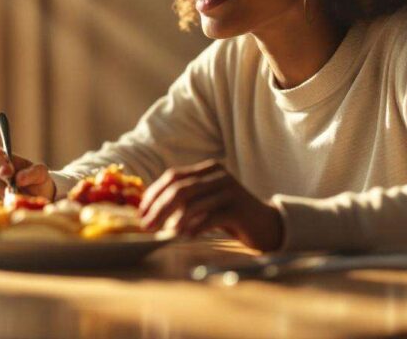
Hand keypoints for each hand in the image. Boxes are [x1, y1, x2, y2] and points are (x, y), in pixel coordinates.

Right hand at [0, 147, 54, 202]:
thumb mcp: (41, 174)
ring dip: (3, 198)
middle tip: (17, 192)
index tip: (9, 173)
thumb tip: (18, 179)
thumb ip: (32, 173)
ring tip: (16, 200)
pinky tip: (9, 207)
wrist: (36, 200)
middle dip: (4, 185)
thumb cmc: (36, 182)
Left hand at [139, 159, 283, 251]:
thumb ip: (184, 200)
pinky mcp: (239, 209)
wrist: (266, 225)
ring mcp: (230, 190)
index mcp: (208, 169)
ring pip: (194, 202)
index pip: (173, 176)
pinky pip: (211, 217)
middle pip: (180, 189)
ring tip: (163, 233)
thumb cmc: (229, 215)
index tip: (141, 212)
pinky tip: (185, 236)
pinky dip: (195, 227)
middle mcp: (218, 175)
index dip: (154, 193)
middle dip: (159, 208)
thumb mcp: (205, 203)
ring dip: (174, 220)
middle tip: (146, 226)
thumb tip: (149, 210)